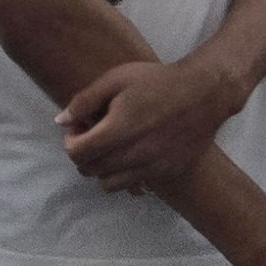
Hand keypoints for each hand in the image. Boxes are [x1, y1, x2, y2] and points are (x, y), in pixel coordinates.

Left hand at [59, 46, 232, 189]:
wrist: (205, 93)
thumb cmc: (157, 81)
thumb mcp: (116, 79)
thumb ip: (84, 101)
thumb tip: (60, 121)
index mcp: (120, 129)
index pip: (77, 153)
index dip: (70, 141)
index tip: (80, 128)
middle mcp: (136, 154)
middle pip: (90, 170)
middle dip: (84, 154)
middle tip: (94, 136)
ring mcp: (154, 167)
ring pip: (109, 185)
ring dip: (101, 169)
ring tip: (111, 148)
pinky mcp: (168, 173)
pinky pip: (134, 186)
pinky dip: (124, 176)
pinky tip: (130, 156)